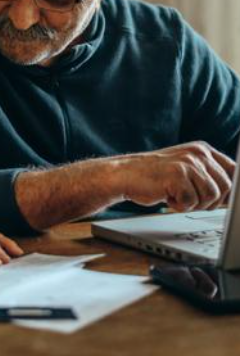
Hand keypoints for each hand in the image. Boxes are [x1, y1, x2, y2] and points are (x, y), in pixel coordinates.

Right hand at [117, 141, 234, 210]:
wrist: (126, 174)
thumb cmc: (156, 175)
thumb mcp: (186, 168)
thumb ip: (208, 175)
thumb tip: (232, 197)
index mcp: (202, 149)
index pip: (233, 170)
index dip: (230, 191)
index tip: (223, 201)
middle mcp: (197, 153)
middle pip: (225, 187)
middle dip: (210, 201)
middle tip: (190, 200)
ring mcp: (187, 163)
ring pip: (211, 197)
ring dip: (194, 204)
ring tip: (177, 196)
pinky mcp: (177, 176)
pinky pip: (191, 202)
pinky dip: (179, 205)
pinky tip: (168, 197)